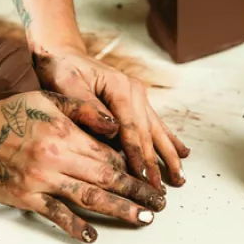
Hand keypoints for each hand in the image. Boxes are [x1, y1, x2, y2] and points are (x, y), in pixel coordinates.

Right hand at [0, 91, 166, 243]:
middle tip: (158, 203)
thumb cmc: (7, 113)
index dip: (132, 165)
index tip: (150, 174)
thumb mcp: (46, 98)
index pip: (108, 152)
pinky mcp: (26, 197)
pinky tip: (92, 233)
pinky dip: (76, 226)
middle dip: (136, 190)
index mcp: (64, 131)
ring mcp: (41, 180)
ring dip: (119, 209)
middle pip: (106, 178)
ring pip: (88, 198)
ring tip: (141, 217)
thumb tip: (114, 122)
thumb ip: (81, 109)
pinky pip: (56, 214)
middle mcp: (56, 157)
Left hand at [31, 44, 189, 189]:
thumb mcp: (68, 85)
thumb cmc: (61, 69)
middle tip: (159, 191)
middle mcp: (134, 91)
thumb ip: (89, 108)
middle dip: (154, 163)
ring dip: (168, 156)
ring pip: (156, 131)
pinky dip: (168, 140)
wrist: (63, 53)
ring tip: (180, 178)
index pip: (130, 128)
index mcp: (119, 87)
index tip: (143, 177)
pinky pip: (154, 124)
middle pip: (146, 133)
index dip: (136, 155)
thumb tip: (112, 130)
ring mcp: (138, 96)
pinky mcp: (136, 101)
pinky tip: (182, 153)